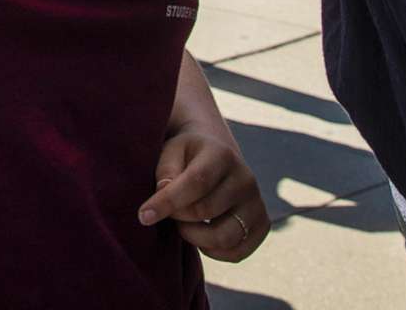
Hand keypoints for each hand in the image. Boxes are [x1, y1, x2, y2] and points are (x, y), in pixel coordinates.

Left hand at [140, 118, 268, 263]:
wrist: (216, 157)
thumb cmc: (186, 156)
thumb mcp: (171, 152)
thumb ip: (166, 171)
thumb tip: (164, 192)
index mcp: (222, 154)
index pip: (196, 182)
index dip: (168, 202)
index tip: (143, 216)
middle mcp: (246, 178)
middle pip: (205, 210)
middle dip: (177, 216)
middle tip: (167, 212)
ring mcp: (257, 203)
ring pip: (224, 237)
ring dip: (194, 237)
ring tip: (183, 225)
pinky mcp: (262, 225)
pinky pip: (237, 253)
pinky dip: (213, 252)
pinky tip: (200, 236)